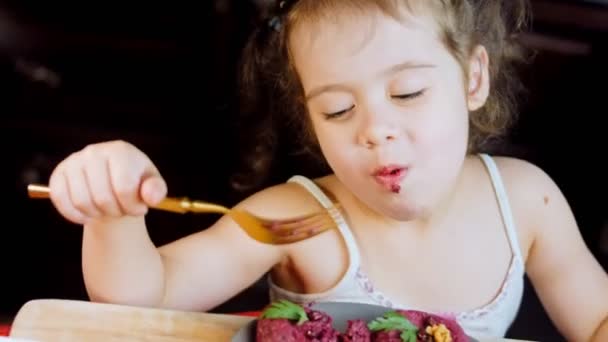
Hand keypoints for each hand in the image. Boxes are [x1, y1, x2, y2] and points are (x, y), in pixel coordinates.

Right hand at [48, 140, 166, 223]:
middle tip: (123, 211)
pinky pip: (61, 201)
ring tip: (108, 210)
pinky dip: (75, 215)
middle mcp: (94, 152)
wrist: (113, 181)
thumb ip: (156, 190)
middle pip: (102, 197)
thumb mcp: (152, 186)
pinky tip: (88, 216)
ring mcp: (73, 162)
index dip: (133, 207)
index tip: (140, 210)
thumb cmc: (137, 184)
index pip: (124, 188)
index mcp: (121, 151)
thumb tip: (150, 197)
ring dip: (97, 215)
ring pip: (81, 201)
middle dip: (116, 212)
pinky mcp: (58, 174)